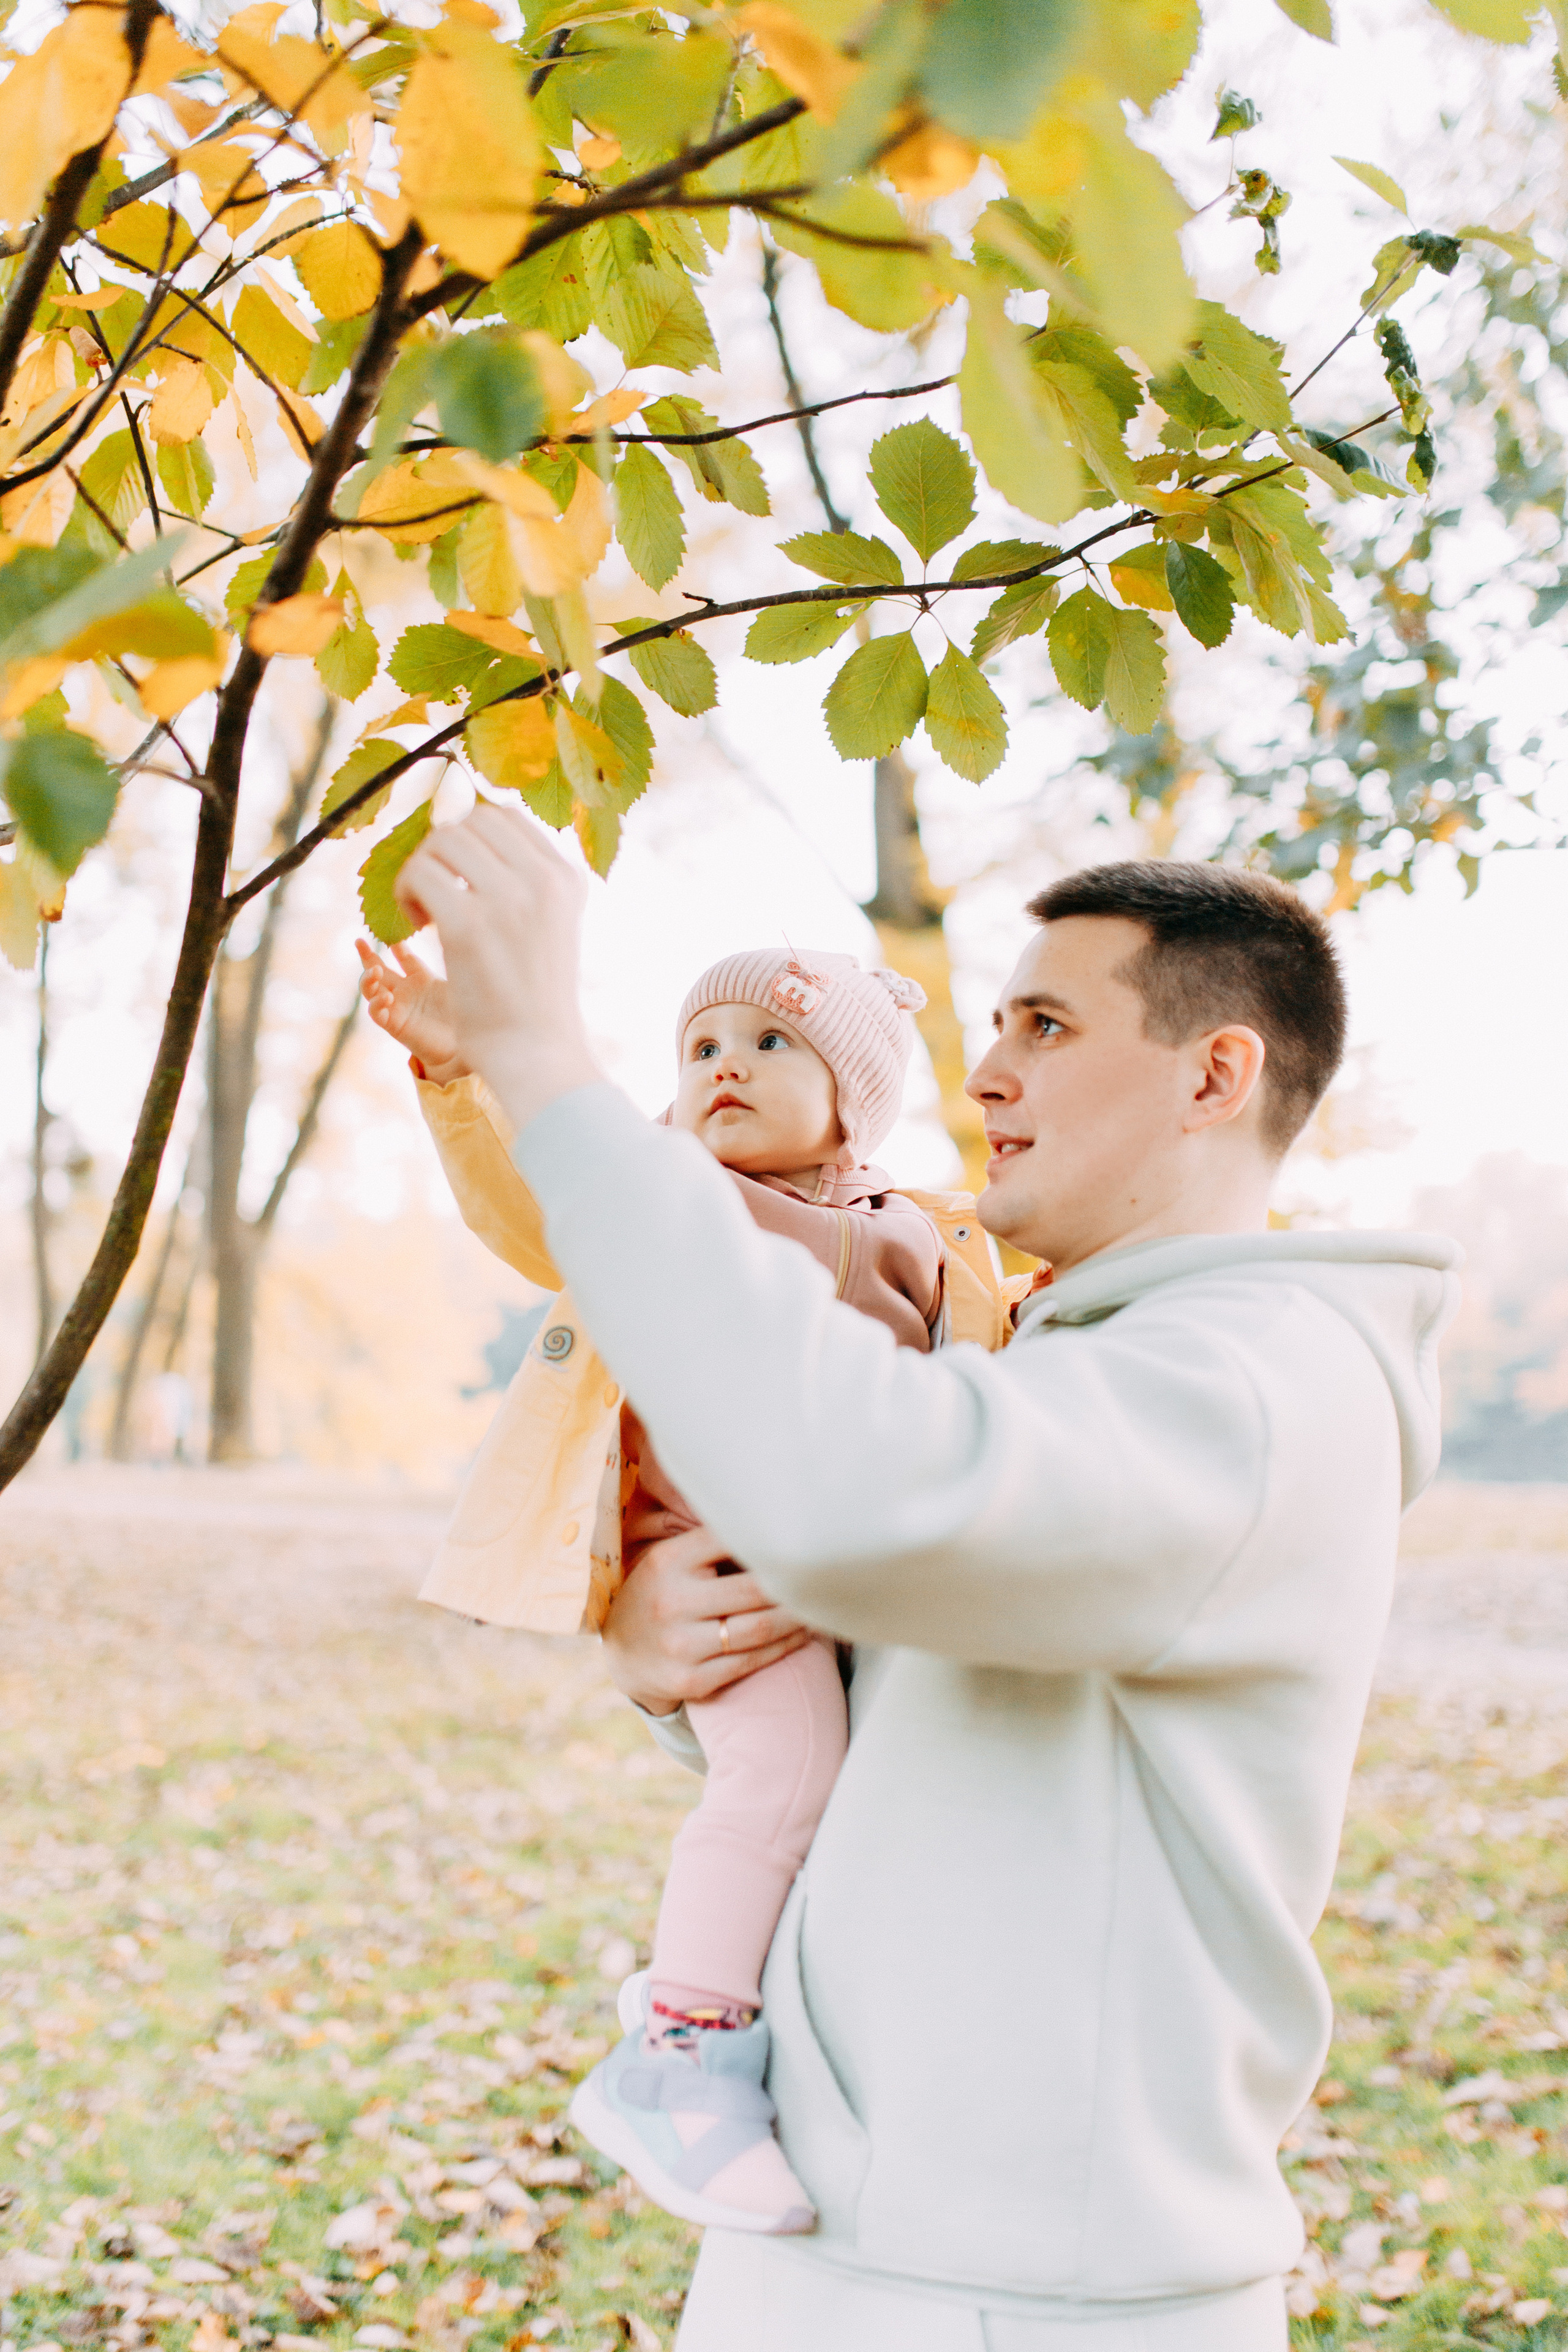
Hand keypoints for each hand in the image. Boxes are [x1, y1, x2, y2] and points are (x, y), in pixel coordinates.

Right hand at [355, 938, 468, 1082]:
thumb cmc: (463, 1015)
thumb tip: (446, 937)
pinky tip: (385, 998)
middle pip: (379, 971)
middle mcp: (405, 992)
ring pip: (371, 991)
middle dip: (367, 956)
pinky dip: (376, 1004)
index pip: (403, 957)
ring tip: (375, 971)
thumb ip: (446, 965)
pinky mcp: (395, 1025)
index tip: (390, 932)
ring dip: (368, 980)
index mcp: (421, 979)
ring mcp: (398, 1008)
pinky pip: (377, 1014)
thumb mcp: (453, 985)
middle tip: (359, 942)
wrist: (464, 1046)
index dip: (396, 945)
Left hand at [395, 804, 600, 1130]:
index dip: (469, 835)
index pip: (506, 817)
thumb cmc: (535, 996)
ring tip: (424, 912)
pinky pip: (419, 874)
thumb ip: (524, 881)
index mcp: (567, 877)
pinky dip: (405, 894)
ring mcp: (508, 900)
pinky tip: (418, 926)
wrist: (536, 1052)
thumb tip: (472, 825)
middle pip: (470, 821)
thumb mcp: (550, 925)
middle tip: (434, 894)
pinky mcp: (468, 924)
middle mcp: (543, 880)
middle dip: (441, 852)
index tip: (456, 873)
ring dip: (420, 870)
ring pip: (441, 841)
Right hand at [601, 1525, 813, 1714]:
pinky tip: (803, 1632)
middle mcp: (671, 1601)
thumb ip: (710, 1540)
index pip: (730, 1539)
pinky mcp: (691, 1679)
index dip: (772, 1537)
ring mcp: (680, 1644)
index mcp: (668, 1561)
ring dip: (799, 1616)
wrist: (622, 1655)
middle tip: (828, 1573)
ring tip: (822, 1603)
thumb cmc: (660, 1594)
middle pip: (755, 1588)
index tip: (806, 1532)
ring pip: (759, 1628)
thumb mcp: (669, 1559)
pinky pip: (751, 1660)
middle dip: (796, 1582)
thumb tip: (772, 1512)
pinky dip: (785, 1645)